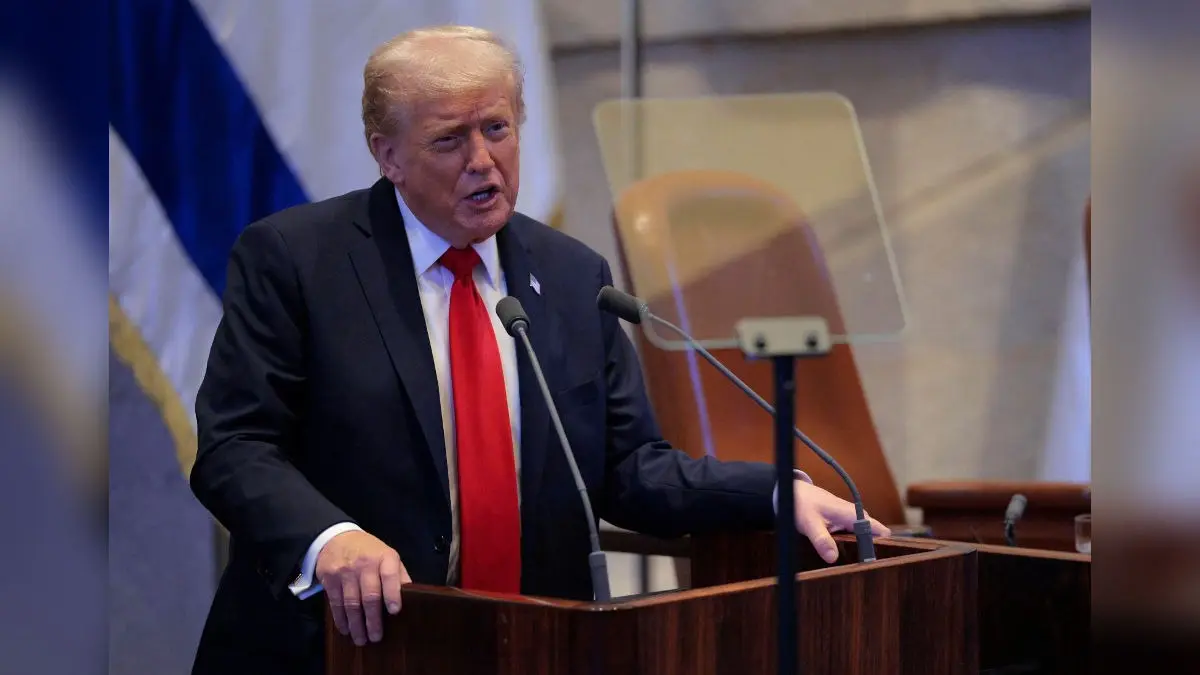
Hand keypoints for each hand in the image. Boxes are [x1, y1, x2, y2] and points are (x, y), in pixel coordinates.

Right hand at [316, 530, 410, 645]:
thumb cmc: (369, 551)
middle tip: (376, 637)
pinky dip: (340, 619)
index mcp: (384, 557)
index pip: (389, 575)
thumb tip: (411, 596)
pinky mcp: (329, 579)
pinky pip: (335, 603)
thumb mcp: (388, 555)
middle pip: (370, 595)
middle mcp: (364, 563)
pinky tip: (346, 630)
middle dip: (373, 619)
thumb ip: (398, 575)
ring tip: (361, 639)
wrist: (336, 538)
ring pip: (351, 603)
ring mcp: (345, 571)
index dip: (392, 593)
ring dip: (356, 624)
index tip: (395, 611)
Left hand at [793, 480, 890, 563]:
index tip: (878, 564)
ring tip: (857, 567)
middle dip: (871, 552)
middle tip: (866, 570)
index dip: (882, 546)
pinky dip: (851, 545)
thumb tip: (833, 558)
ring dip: (861, 549)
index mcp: (852, 514)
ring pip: (863, 536)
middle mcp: (854, 515)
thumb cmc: (802, 504)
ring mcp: (849, 518)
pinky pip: (853, 535)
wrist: (793, 492)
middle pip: (873, 536)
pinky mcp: (843, 522)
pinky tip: (845, 557)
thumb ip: (821, 540)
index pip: (877, 530)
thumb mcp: (809, 524)